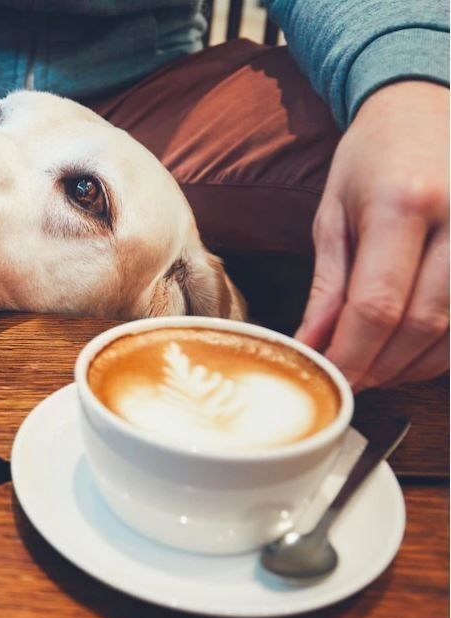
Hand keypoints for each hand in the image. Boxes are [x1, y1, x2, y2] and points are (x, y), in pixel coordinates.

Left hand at [296, 81, 449, 391]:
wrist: (427, 105)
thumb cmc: (373, 158)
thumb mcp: (334, 215)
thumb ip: (327, 286)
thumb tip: (311, 346)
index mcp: (403, 204)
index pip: (377, 304)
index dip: (353, 354)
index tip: (330, 378)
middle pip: (421, 323)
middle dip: (381, 366)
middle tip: (350, 381)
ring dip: (414, 365)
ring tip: (378, 370)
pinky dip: (446, 348)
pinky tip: (415, 353)